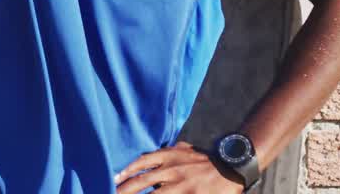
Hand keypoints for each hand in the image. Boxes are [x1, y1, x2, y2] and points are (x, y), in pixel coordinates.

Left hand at [115, 141, 244, 192]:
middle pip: (140, 183)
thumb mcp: (184, 150)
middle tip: (109, 193)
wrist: (230, 168)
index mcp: (169, 156)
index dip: (124, 173)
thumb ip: (166, 153)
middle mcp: (172, 170)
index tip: (112, 181)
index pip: (140, 163)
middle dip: (124, 191)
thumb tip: (145, 160)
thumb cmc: (204, 160)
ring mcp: (181, 186)